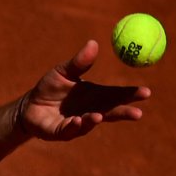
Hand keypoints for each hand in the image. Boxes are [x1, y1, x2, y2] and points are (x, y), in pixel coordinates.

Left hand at [17, 40, 150, 140]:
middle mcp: (90, 110)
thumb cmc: (50, 88)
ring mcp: (78, 123)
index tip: (147, 92)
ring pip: (90, 123)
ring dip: (95, 120)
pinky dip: (74, 125)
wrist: (29, 105)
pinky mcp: (61, 132)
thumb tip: (93, 43)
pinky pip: (69, 130)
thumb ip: (79, 61)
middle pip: (110, 112)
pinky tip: (76, 120)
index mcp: (95, 95)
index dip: (131, 94)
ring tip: (99, 116)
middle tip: (137, 113)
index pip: (117, 94)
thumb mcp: (64, 71)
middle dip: (123, 112)